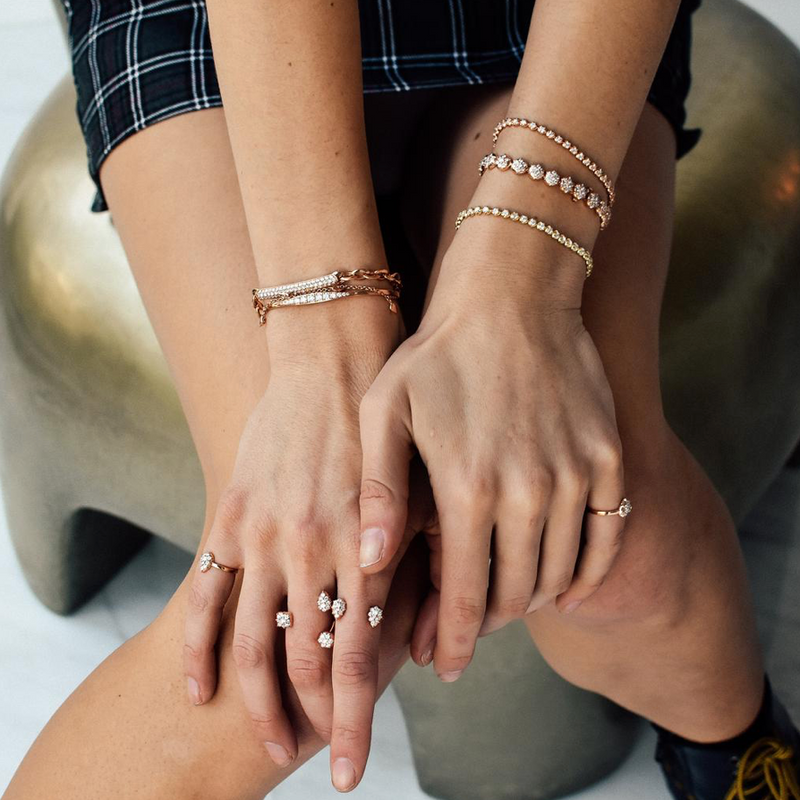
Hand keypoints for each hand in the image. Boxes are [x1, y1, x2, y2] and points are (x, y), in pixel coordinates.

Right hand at [182, 308, 418, 789]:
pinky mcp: (232, 516)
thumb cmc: (387, 424)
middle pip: (310, 661)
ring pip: (258, 642)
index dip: (352, 714)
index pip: (358, 654)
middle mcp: (314, 550)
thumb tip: (434, 621)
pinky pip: (208, 595)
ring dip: (262, 704)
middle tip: (327, 772)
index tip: (352, 763)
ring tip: (272, 748)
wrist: (334, 358)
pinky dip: (201, 649)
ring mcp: (267, 536)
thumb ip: (419, 555)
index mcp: (364, 546)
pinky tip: (199, 690)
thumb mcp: (416, 488)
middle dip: (320, 724)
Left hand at [357, 233, 627, 680]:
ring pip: (560, 572)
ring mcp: (579, 474)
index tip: (445, 664)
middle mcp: (531, 491)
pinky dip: (588, 572)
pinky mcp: (609, 457)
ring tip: (502, 606)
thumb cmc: (436, 353)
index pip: (465, 593)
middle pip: (514, 593)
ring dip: (530, 601)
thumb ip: (378, 489)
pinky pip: (608, 537)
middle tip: (464, 637)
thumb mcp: (386, 411)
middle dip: (485, 628)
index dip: (454, 638)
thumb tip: (369, 562)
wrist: (512, 294)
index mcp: (469, 486)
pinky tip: (567, 584)